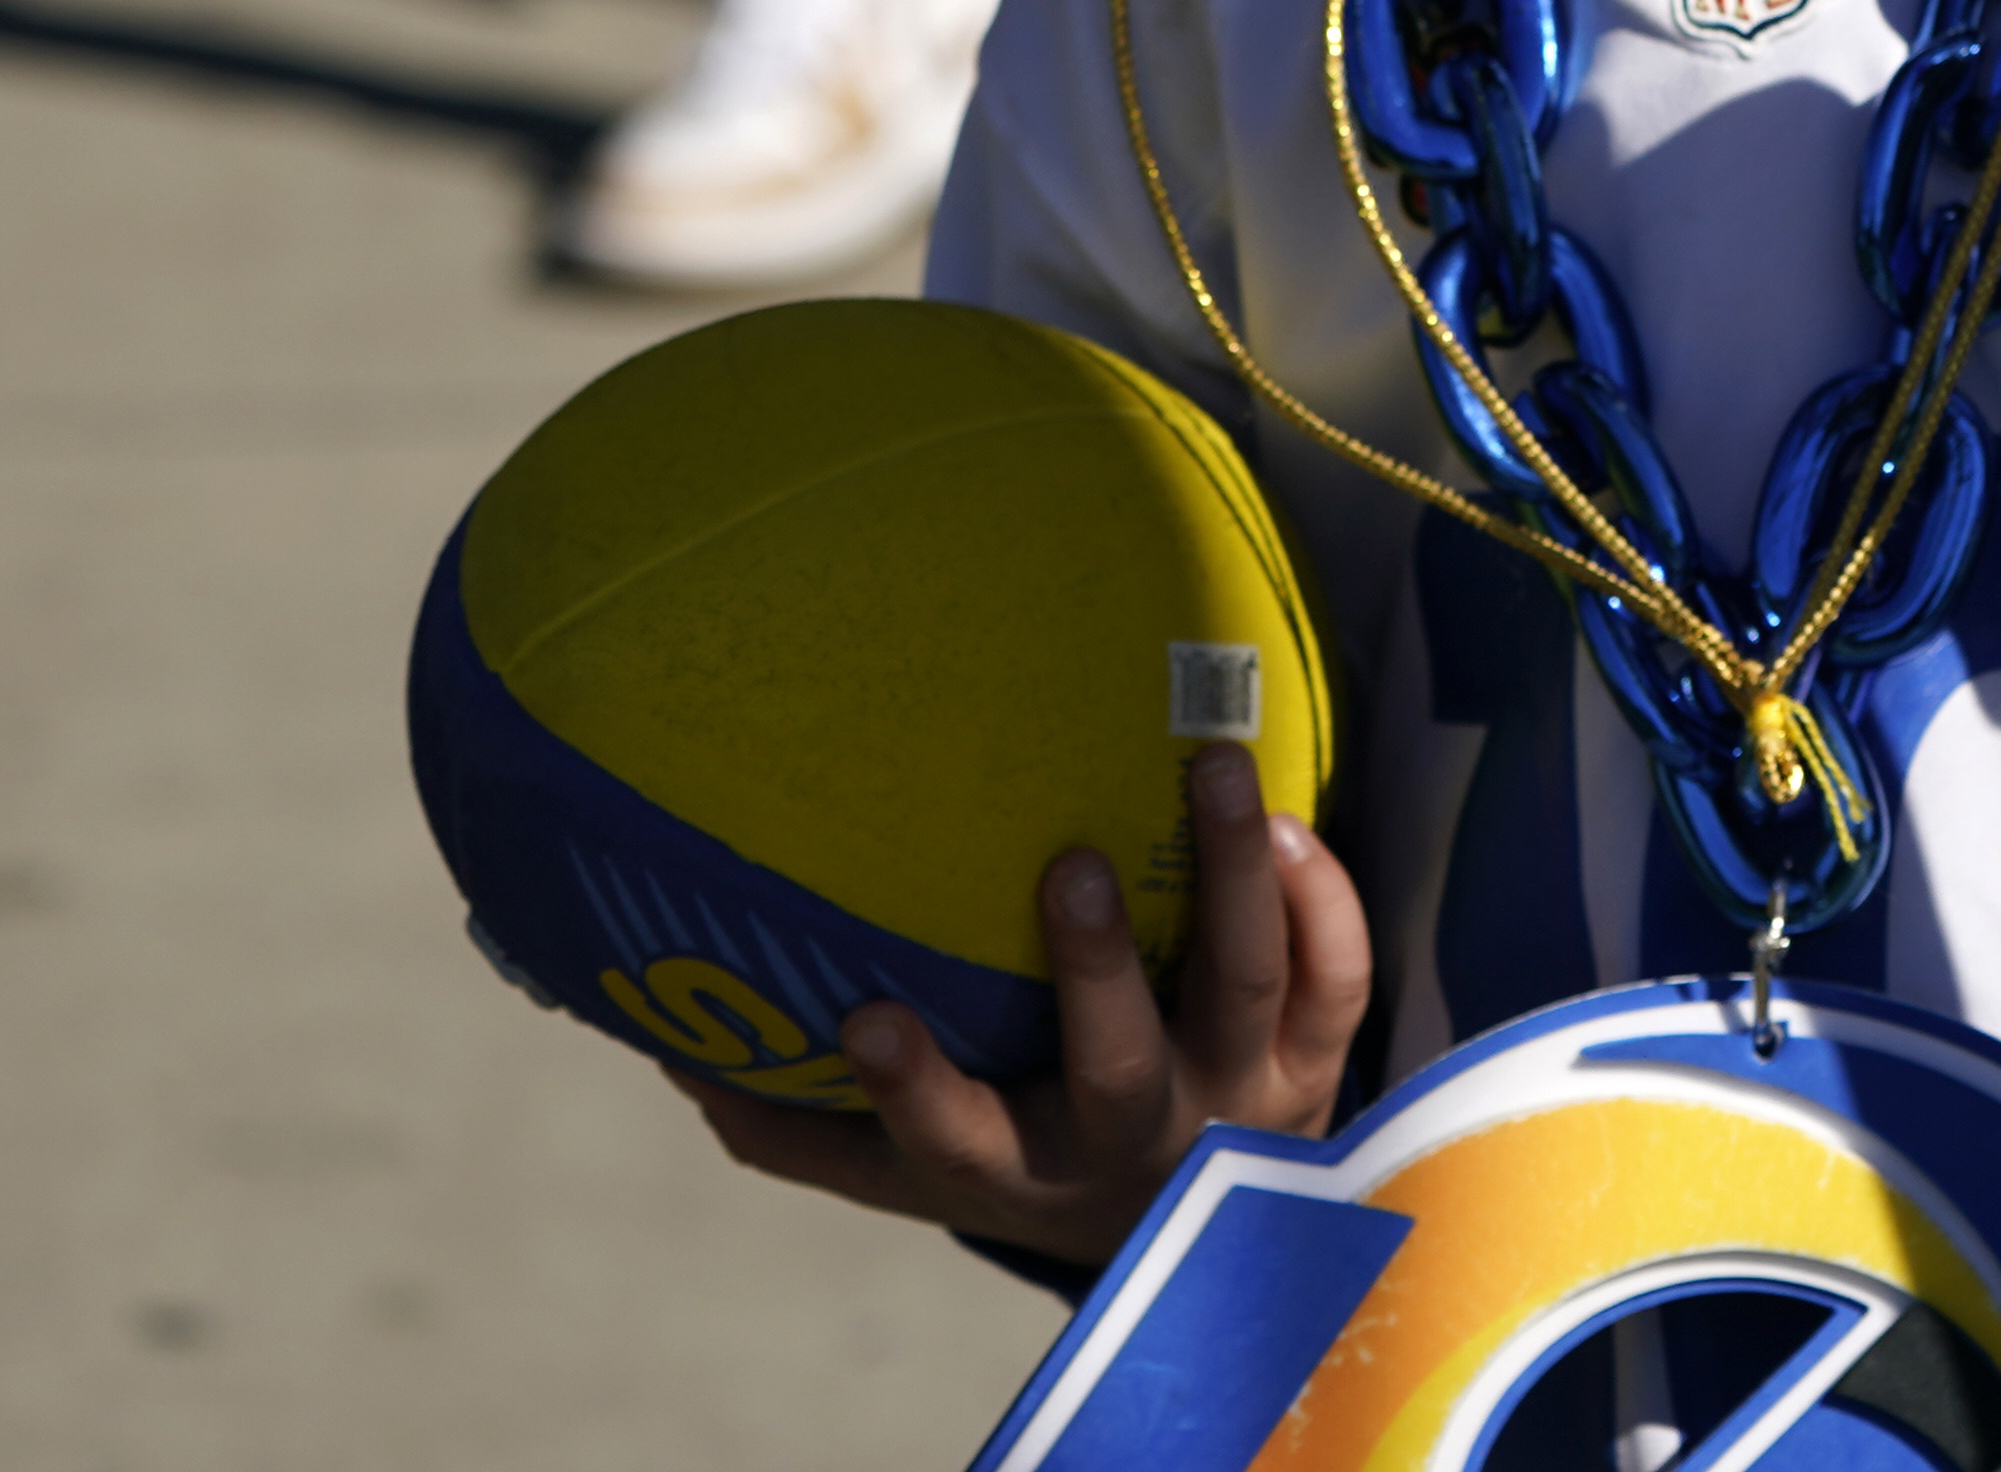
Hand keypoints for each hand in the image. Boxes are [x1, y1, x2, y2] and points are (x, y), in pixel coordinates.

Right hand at [672, 750, 1373, 1267]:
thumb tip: (667, 1039)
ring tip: (1211, 770)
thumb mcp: (908, 1167)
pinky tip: (1289, 822)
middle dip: (1098, 968)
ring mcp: (1238, 1095)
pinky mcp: (1316, 1056)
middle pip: (1119, 1066)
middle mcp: (1135, 1138)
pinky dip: (1321, 901)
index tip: (860, 1014)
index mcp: (1023, 1166)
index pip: (955, 1141)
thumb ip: (794, 1121)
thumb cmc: (1024, 1156)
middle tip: (1074, 862)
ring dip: (1231, 880)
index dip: (913, 1087)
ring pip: (1244, 990)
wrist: (1197, 1230)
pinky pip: (1334, 976)